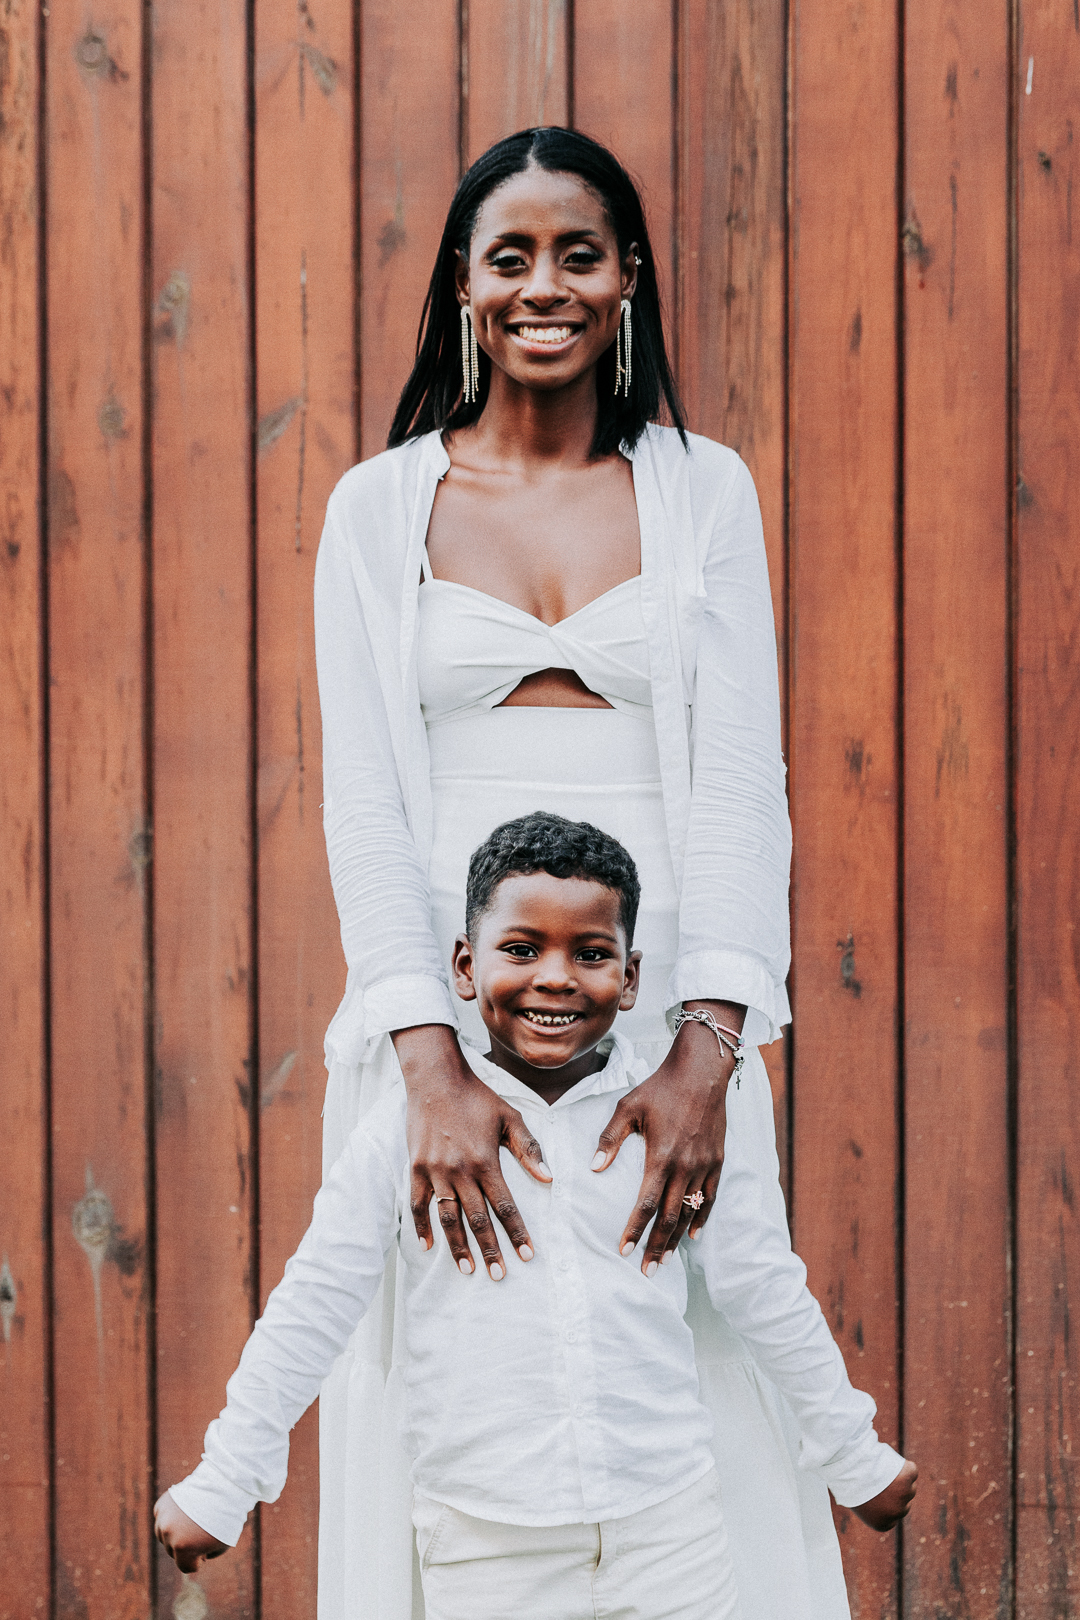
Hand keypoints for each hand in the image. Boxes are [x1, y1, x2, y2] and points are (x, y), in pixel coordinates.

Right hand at [154, 1490, 227, 1572]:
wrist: (224, 1486)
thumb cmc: (225, 1518)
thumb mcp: (219, 1547)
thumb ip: (201, 1556)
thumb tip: (188, 1555)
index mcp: (183, 1548)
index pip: (186, 1566)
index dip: (200, 1558)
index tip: (209, 1544)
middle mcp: (169, 1534)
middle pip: (173, 1551)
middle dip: (186, 1545)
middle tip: (202, 1529)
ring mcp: (163, 1518)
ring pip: (165, 1536)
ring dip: (175, 1533)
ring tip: (193, 1519)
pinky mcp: (161, 1505)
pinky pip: (162, 1519)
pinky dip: (171, 1517)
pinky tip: (186, 1510)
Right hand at [393, 1023, 551, 1278]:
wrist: (436, 1079)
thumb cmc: (478, 1098)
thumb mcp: (510, 1117)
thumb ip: (529, 1150)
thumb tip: (549, 1179)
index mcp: (486, 1161)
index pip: (505, 1206)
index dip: (517, 1233)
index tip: (527, 1255)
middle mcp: (460, 1171)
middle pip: (477, 1220)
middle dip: (490, 1250)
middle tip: (498, 1275)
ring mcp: (435, 1171)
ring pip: (448, 1218)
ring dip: (458, 1247)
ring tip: (468, 1269)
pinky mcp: (416, 1168)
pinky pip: (418, 1204)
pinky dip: (422, 1227)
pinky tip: (428, 1247)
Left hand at [591, 1001, 743, 1273]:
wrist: (702, 1071)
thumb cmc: (660, 1087)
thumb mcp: (628, 1107)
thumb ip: (610, 1140)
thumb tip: (593, 1167)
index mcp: (661, 1156)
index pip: (645, 1204)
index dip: (634, 1230)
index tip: (622, 1252)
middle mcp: (685, 1166)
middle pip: (670, 1218)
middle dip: (656, 1247)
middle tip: (646, 1271)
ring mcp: (705, 1166)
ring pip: (690, 1212)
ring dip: (677, 1239)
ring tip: (665, 1260)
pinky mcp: (718, 1161)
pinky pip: (711, 1198)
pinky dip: (702, 1218)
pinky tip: (694, 1235)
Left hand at [852, 1458, 917, 1530]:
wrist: (851, 1467)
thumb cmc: (847, 1482)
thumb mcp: (854, 1501)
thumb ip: (868, 1508)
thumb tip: (871, 1505)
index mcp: (882, 1524)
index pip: (893, 1516)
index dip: (887, 1502)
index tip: (878, 1491)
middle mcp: (898, 1513)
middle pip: (904, 1502)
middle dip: (896, 1491)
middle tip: (880, 1477)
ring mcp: (905, 1494)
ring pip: (909, 1486)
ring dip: (901, 1478)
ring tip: (881, 1469)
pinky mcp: (909, 1476)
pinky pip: (911, 1470)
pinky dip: (904, 1466)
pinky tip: (889, 1462)